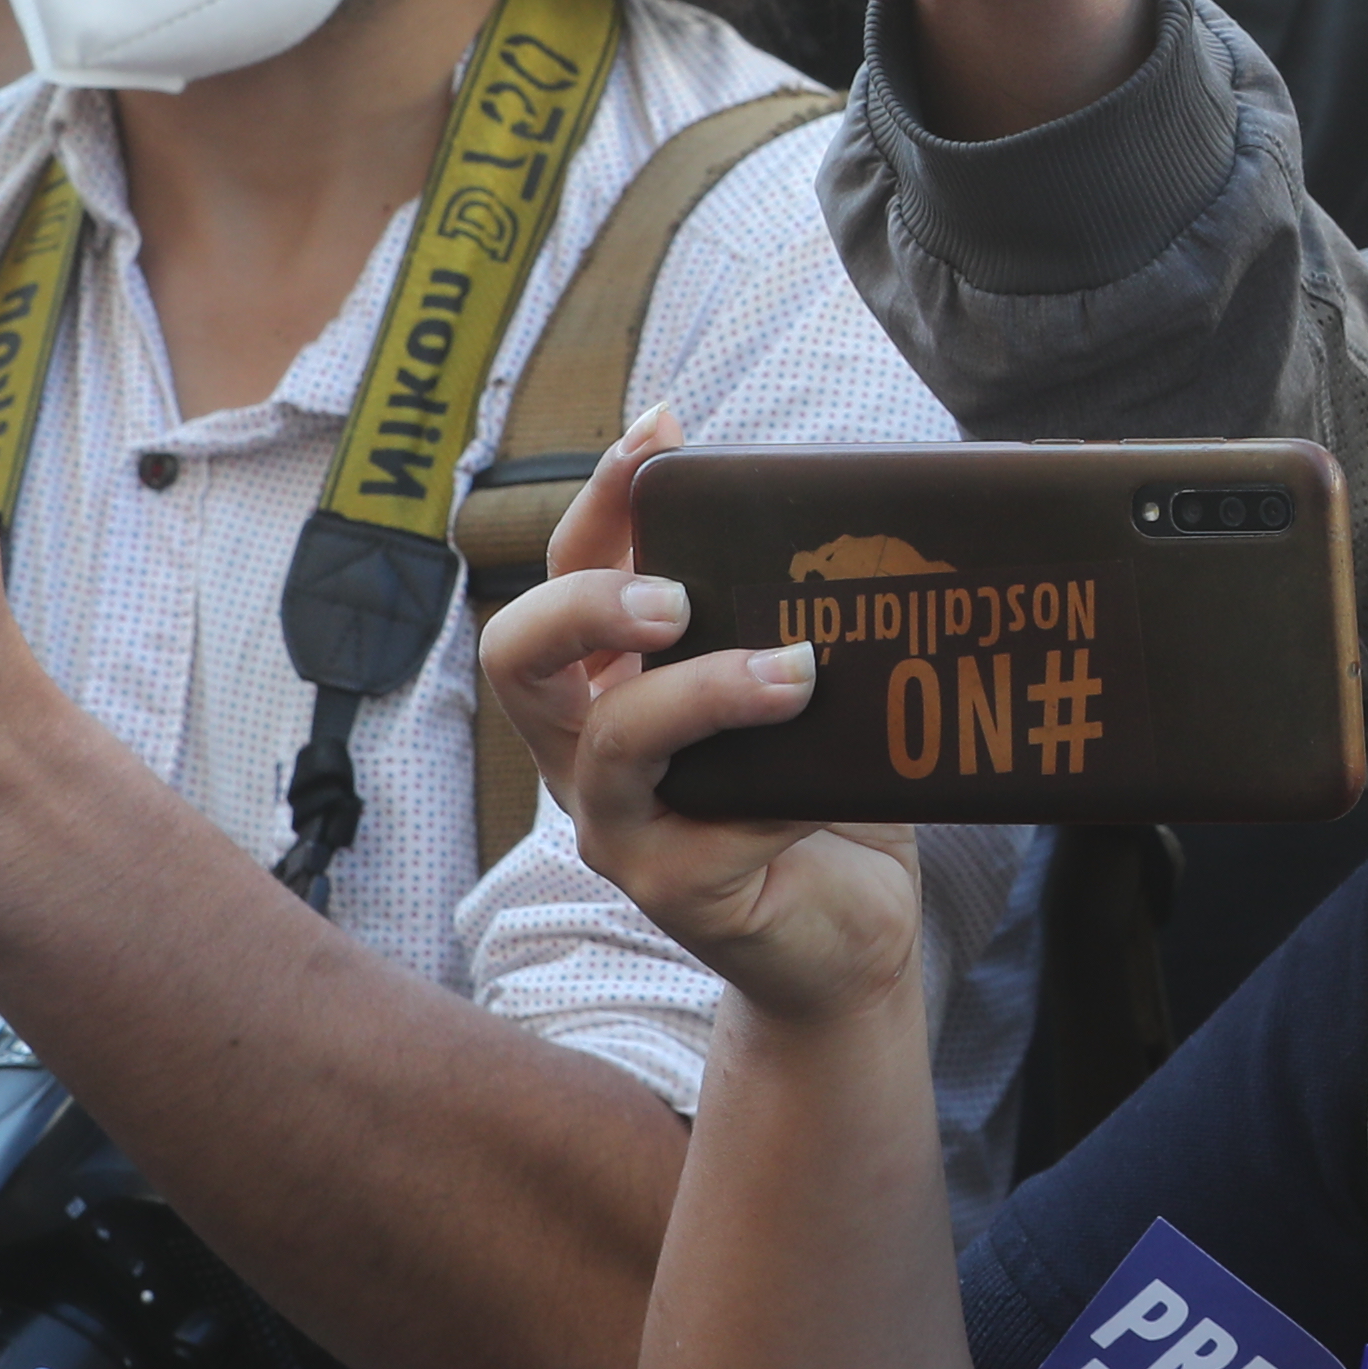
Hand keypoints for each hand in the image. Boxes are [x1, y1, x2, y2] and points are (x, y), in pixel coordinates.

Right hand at [475, 413, 923, 1023]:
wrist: (849, 937)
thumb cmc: (823, 796)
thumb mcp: (802, 692)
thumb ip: (790, 618)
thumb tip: (836, 512)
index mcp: (607, 683)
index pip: (569, 571)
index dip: (600, 497)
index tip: (662, 431)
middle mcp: (589, 751)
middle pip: (518, 655)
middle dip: (585, 604)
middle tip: (675, 593)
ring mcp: (621, 828)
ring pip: (615, 744)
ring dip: (701, 693)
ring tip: (794, 671)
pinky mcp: (675, 894)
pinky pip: (713, 831)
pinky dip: (782, 795)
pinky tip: (835, 786)